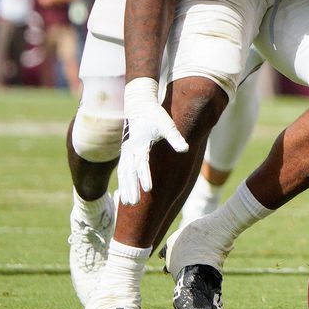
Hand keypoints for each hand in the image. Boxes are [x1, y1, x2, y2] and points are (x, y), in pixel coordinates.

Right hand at [117, 78, 188, 205]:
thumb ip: (175, 137)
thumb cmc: (155, 115)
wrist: (139, 105)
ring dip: (125, 188)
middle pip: (128, 171)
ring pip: (123, 173)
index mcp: (140, 143)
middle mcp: (130, 149)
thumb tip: (185, 148)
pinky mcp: (125, 153)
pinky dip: (123, 182)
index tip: (148, 189)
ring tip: (128, 203)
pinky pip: (122, 171)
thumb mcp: (167, 124)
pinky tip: (124, 195)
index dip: (144, 176)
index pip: (142, 163)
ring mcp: (125, 151)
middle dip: (130, 187)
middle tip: (134, 203)